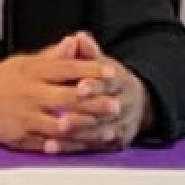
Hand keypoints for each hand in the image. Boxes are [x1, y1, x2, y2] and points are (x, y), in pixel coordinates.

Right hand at [0, 36, 130, 153]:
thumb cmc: (4, 79)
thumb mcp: (28, 61)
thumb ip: (54, 55)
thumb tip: (75, 41)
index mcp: (33, 71)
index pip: (66, 68)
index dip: (89, 70)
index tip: (110, 72)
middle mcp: (30, 93)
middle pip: (67, 98)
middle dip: (93, 103)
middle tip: (115, 104)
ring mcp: (25, 115)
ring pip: (59, 124)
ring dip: (83, 127)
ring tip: (104, 129)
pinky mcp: (20, 135)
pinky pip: (46, 142)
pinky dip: (63, 144)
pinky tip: (79, 144)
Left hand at [47, 34, 146, 150]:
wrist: (133, 101)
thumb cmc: (107, 78)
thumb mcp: (100, 62)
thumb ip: (87, 52)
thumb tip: (78, 37)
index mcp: (120, 81)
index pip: (108, 84)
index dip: (94, 86)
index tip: (80, 87)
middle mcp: (123, 105)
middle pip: (103, 112)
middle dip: (83, 115)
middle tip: (62, 118)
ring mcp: (118, 126)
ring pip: (97, 131)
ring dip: (76, 133)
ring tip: (55, 132)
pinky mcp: (111, 142)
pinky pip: (89, 147)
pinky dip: (70, 147)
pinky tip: (51, 147)